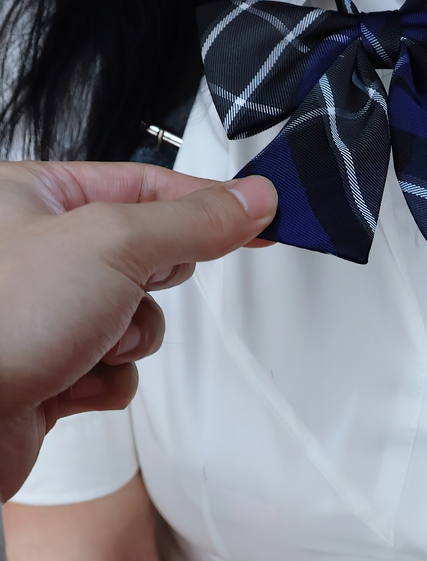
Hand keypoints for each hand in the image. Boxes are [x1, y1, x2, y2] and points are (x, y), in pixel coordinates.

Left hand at [0, 159, 276, 498]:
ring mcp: (44, 313)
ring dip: (128, 339)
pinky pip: (117, 367)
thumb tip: (249, 201)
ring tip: (86, 343)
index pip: (144, 182)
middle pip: (145, 253)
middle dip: (149, 283)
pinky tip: (73, 378)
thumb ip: (191, 220)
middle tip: (127, 286)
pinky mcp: (51, 367)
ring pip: (137, 318)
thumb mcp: (112, 244)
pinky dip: (108, 378)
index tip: (259, 211)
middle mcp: (36, 251)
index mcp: (34, 196)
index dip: (206, 199)